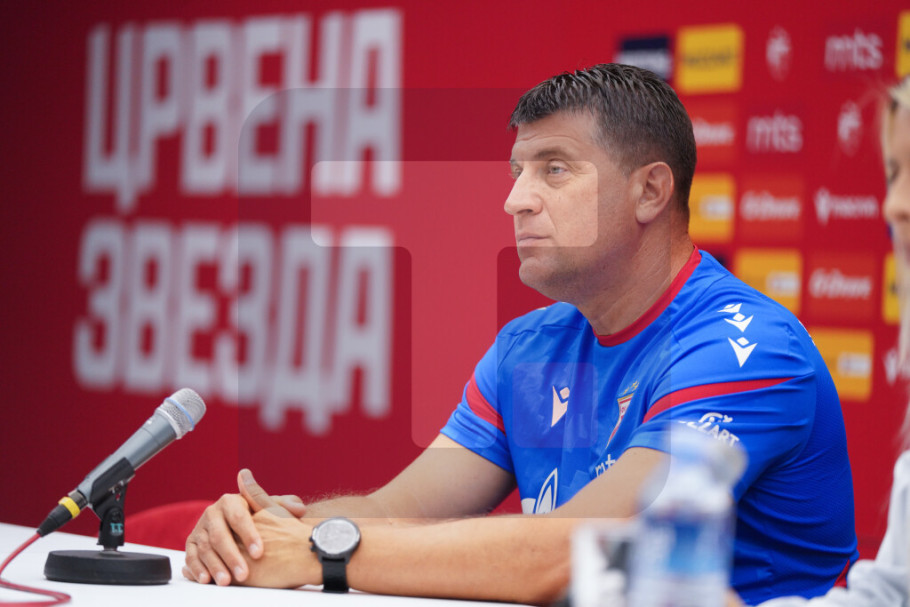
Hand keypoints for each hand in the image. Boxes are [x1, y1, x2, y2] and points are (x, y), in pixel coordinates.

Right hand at [183, 469, 306, 584]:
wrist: (240, 527)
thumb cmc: (261, 519)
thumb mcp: (271, 511)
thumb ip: (285, 508)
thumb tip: (300, 508)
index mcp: (230, 501)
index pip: (239, 517)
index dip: (249, 534)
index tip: (259, 552)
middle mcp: (212, 512)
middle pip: (219, 535)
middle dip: (231, 556)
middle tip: (244, 574)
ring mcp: (200, 528)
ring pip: (204, 548)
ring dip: (214, 566)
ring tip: (226, 582)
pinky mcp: (191, 543)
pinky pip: (191, 556)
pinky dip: (196, 569)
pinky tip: (206, 580)